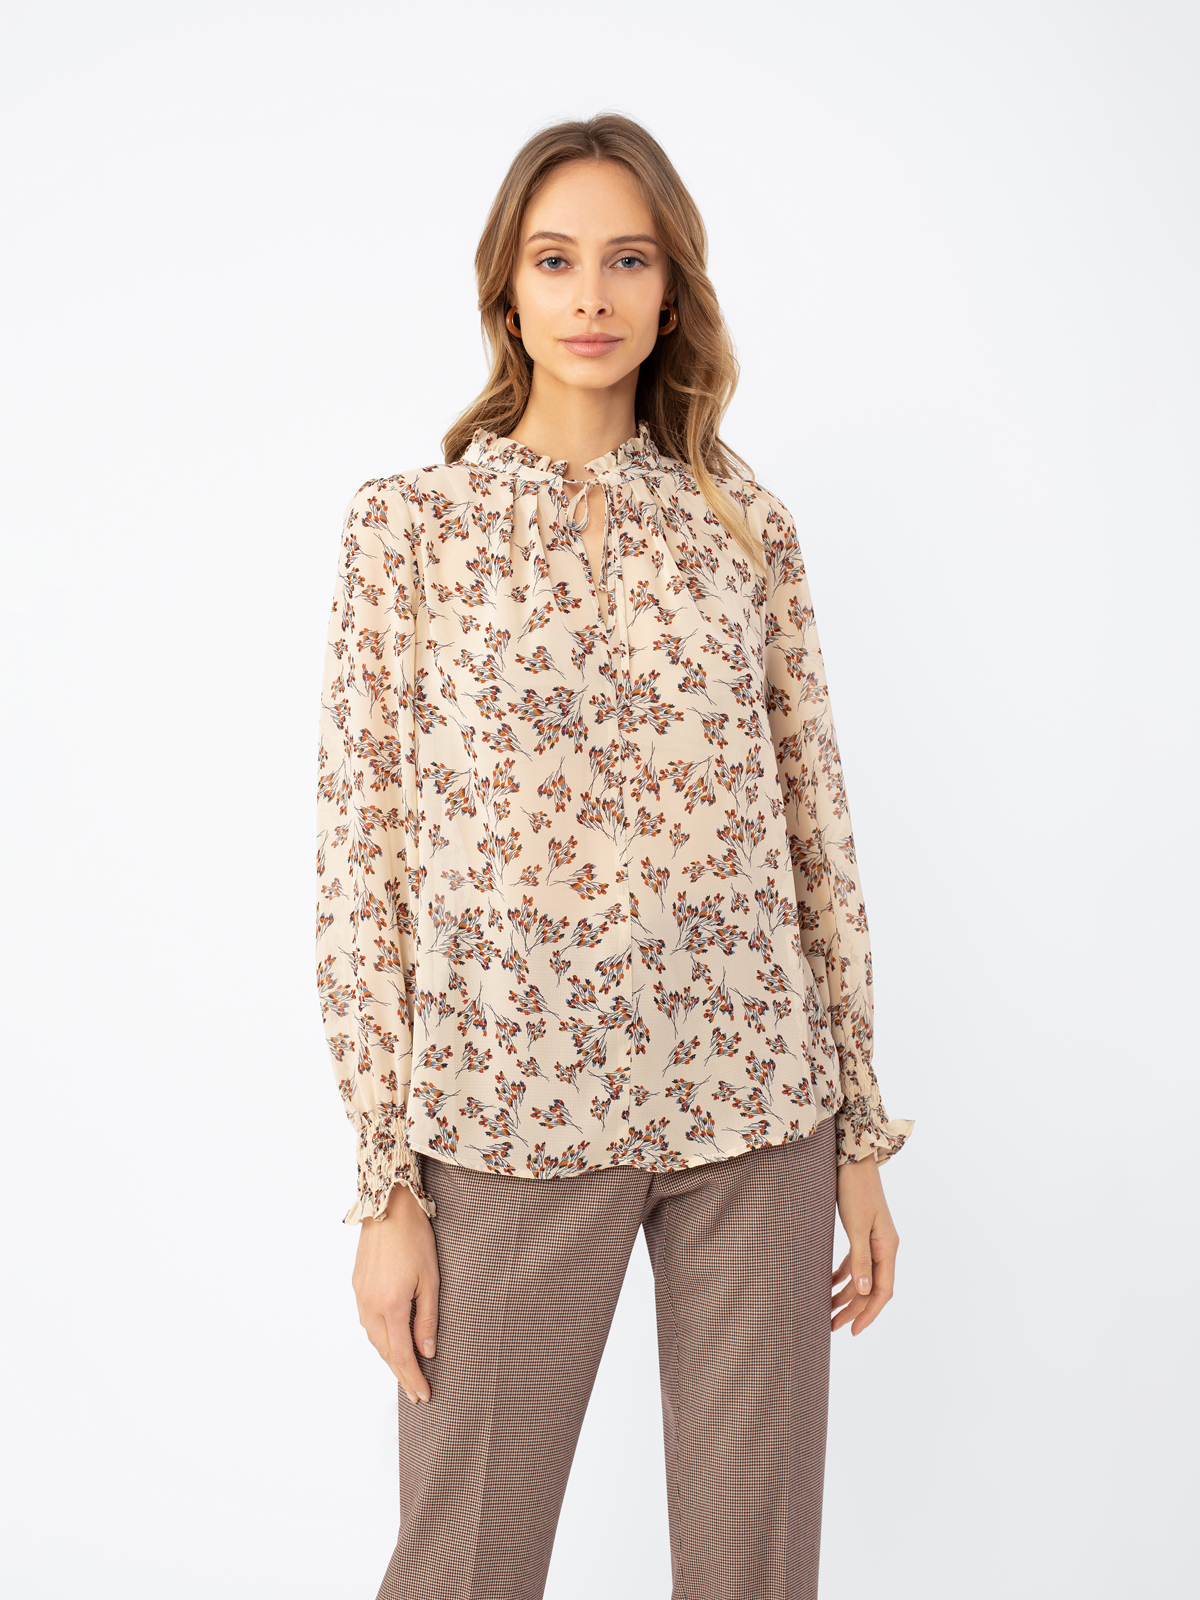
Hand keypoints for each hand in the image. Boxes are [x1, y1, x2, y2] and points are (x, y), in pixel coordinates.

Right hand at [351, 1181, 439, 1403]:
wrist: (387, 1206)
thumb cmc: (415, 1238)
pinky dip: (379, 1338)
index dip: (413, 1378)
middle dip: (401, 1374)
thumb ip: (428, 1319)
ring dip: (389, 1357)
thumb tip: (428, 1352)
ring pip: (374, 1338)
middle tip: (416, 1393)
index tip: (424, 1396)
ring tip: (405, 1371)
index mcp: (391, 1306)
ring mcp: (360, 1296)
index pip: (403, 1355)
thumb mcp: (431, 1279)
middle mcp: (370, 1306)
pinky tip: (390, 1340)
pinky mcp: (356, 1285)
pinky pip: (367, 1322)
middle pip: (385, 1351)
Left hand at [831, 1154, 899, 1335]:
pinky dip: (843, 1275)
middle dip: (854, 1309)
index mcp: (888, 1247)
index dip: (869, 1313)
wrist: (852, 1159)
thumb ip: (861, 1259)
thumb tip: (866, 1292)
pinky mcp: (862, 1232)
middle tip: (832, 1327)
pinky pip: (855, 1262)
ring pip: (863, 1277)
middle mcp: (884, 1246)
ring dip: (846, 1294)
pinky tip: (828, 1284)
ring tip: (827, 1311)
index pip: (883, 1290)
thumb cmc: (855, 1190)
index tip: (853, 1331)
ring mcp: (874, 1239)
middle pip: (872, 1287)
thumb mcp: (857, 1226)